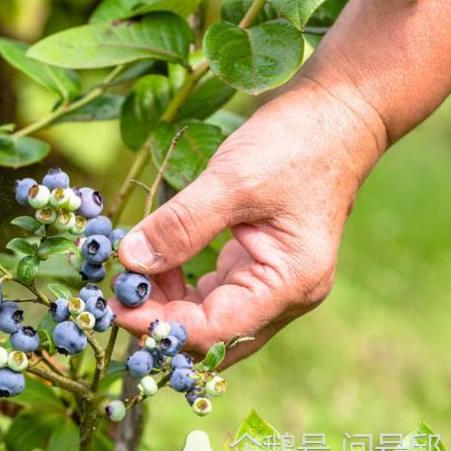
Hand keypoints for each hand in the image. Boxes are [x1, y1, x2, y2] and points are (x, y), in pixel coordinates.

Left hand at [110, 77, 387, 366]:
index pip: (216, 332)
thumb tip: (130, 260)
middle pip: (213, 335)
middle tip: (111, 296)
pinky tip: (154, 263)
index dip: (161, 325)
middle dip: (161, 321)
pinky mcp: (260, 264)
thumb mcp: (231, 181)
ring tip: (127, 276)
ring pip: (210, 316)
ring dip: (167, 304)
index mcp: (290, 283)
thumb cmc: (295, 144)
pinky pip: (214, 292)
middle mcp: (286, 295)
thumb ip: (181, 225)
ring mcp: (274, 282)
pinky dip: (180, 285)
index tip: (114, 306)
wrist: (339, 114)